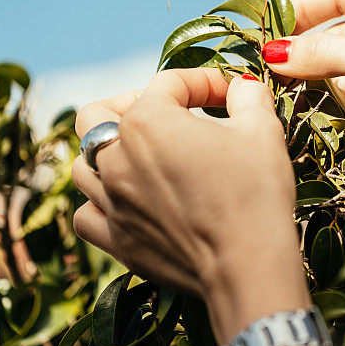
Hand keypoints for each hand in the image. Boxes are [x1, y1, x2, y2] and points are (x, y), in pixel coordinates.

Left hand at [72, 69, 309, 341]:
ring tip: (142, 157)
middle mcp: (117, 158)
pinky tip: (127, 201)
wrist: (247, 264)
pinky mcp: (115, 240)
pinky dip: (100, 203)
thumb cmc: (255, 192)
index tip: (230, 96)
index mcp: (148, 122)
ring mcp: (110, 201)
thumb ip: (247, 96)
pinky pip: (86, 214)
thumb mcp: (262, 130)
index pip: (169, 84)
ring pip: (82, 164)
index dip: (205, 82)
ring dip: (108, 153)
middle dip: (129, 103)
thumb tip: (243, 85)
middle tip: (166, 113)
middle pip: (98, 114)